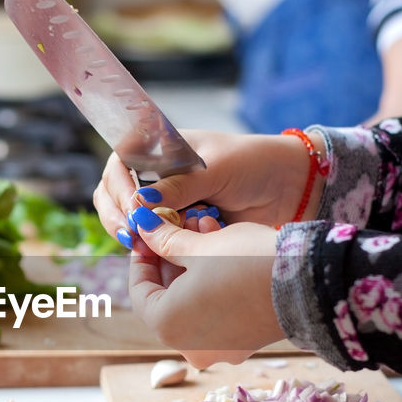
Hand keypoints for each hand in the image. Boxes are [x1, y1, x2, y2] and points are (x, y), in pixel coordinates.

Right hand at [93, 130, 322, 247]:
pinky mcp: (178, 226)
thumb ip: (179, 186)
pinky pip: (153, 237)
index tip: (133, 208)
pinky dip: (151, 246)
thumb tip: (140, 202)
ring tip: (140, 247)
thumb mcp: (215, 169)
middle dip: (117, 214)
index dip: (119, 185)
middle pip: (114, 193)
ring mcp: (166, 201)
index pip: (120, 163)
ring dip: (131, 233)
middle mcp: (158, 174)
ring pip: (129, 219)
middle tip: (131, 235)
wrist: (287, 189)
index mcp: (162, 148)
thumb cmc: (254, 164)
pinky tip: (157, 253)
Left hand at [125, 206, 284, 367]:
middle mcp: (189, 347)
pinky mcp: (242, 344)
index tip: (148, 232)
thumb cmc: (246, 263)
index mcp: (168, 327)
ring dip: (194, 267)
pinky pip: (216, 313)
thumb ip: (164, 240)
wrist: (308, 284)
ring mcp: (218, 349)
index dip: (142, 256)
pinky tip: (225, 254)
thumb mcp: (199, 246)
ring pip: (193, 303)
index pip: (139, 290)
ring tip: (206, 229)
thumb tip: (143, 228)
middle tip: (179, 225)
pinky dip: (214, 286)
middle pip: (167, 297)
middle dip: (172, 258)